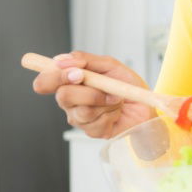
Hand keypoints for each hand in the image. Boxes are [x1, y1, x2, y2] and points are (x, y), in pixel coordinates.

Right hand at [31, 50, 153, 138]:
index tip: (74, 73)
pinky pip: (97, 122)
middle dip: (88, 92)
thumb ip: (86, 60)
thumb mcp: (110, 65)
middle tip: (105, 88)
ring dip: (106, 102)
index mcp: (70, 83)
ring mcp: (79, 118)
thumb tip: (61, 60)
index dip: (52, 78)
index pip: (45, 82)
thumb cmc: (126, 85)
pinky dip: (113, 113)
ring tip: (118, 99)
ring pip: (83, 111)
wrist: (146, 105)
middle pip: (63, 97)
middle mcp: (70, 101)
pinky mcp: (92, 131)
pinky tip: (117, 111)